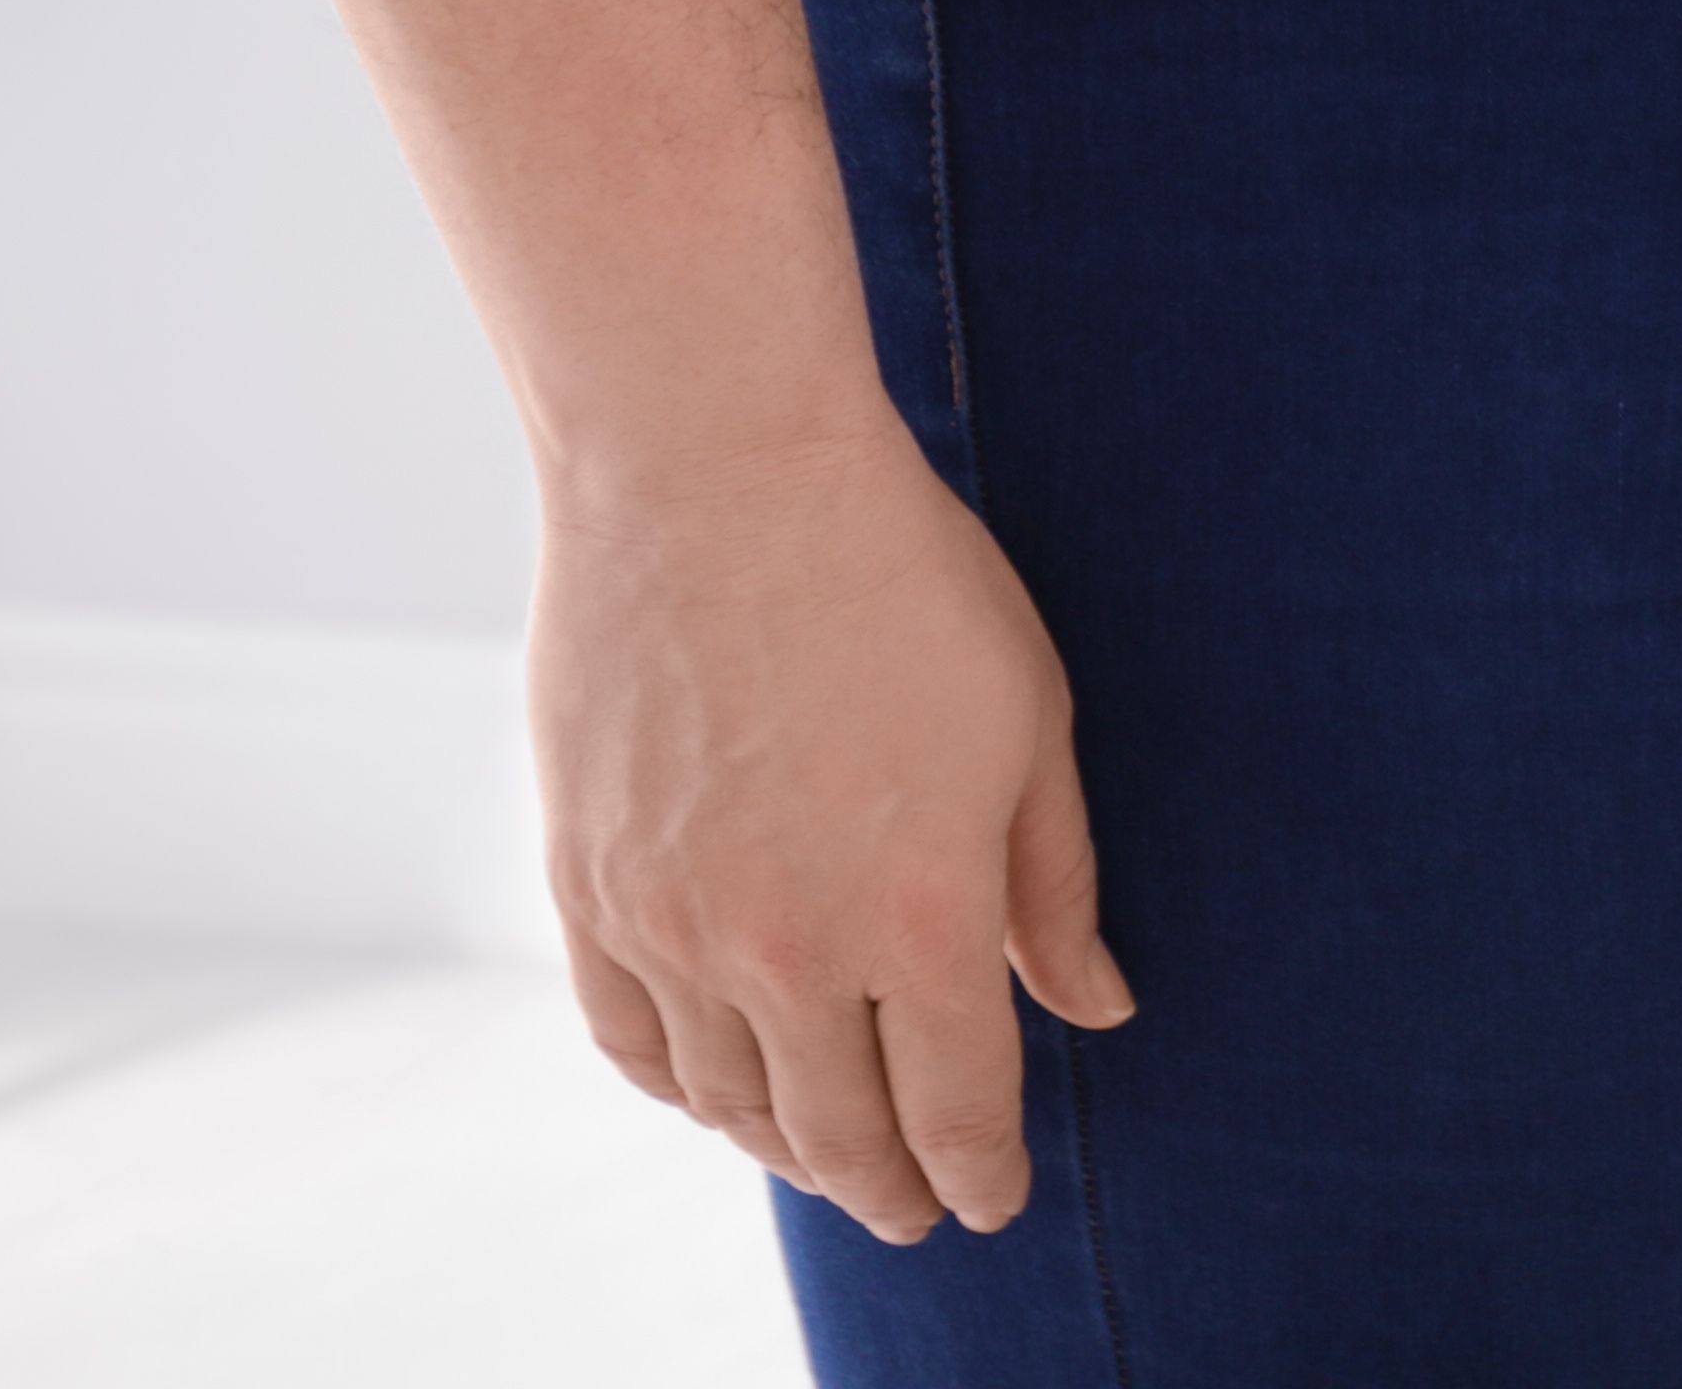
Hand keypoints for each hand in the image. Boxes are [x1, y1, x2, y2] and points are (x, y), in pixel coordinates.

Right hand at [532, 428, 1132, 1244]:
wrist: (719, 474)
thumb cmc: (903, 579)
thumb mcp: (1030, 722)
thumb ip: (1056, 885)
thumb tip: (1094, 1008)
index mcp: (923, 915)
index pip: (960, 1107)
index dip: (981, 1172)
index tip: (993, 1201)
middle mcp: (791, 948)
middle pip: (843, 1133)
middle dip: (890, 1186)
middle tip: (915, 1208)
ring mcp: (674, 926)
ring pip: (732, 1103)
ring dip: (788, 1148)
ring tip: (831, 1157)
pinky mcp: (587, 887)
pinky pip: (629, 1040)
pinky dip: (679, 1088)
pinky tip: (716, 1092)